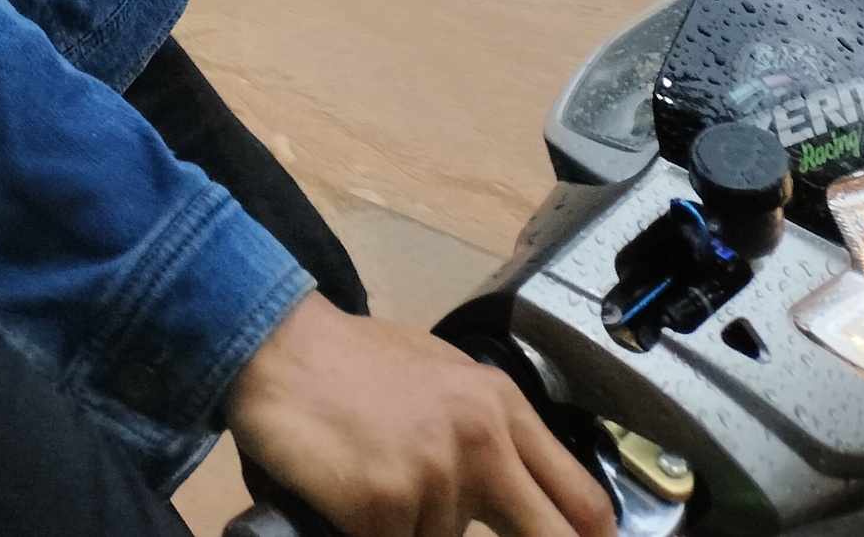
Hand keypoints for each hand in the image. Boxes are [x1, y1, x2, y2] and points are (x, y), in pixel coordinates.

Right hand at [227, 295, 612, 536]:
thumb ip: (492, 433)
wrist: (280, 346)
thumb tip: (527, 500)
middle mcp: (481, 441)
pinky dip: (374, 533)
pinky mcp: (385, 505)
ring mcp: (434, 475)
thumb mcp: (446, 380)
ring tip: (381, 482)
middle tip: (465, 527)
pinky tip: (353, 495)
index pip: (583, 502)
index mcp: (502, 407)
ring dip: (416, 531)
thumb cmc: (359, 364)